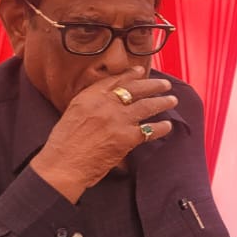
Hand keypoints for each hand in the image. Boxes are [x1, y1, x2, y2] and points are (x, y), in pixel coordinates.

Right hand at [31, 68, 178, 201]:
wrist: (63, 165)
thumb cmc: (64, 144)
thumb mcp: (73, 113)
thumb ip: (90, 104)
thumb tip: (108, 99)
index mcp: (89, 97)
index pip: (114, 80)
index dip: (130, 75)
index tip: (141, 71)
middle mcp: (105, 104)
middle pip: (135, 89)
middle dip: (153, 85)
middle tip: (165, 84)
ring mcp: (118, 120)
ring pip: (147, 106)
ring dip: (162, 102)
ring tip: (172, 100)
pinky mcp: (127, 138)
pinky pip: (150, 130)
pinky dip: (161, 127)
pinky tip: (167, 126)